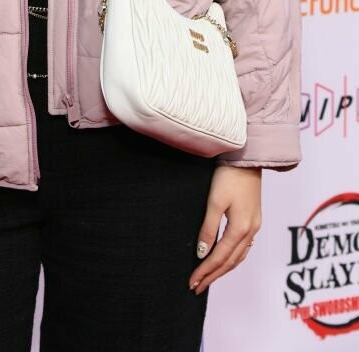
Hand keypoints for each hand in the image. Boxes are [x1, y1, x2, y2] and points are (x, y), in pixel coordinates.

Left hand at [188, 165, 261, 295]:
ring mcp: (254, 226)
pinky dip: (232, 258)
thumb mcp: (215, 201)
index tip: (192, 282)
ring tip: (209, 278)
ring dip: (223, 269)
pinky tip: (226, 259)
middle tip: (197, 287)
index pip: (219, 258)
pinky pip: (243, 247)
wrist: (248, 158)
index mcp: (240, 229)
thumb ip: (209, 228)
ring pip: (238, 256)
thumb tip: (202, 253)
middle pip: (230, 261)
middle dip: (213, 275)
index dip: (205, 272)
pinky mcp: (253, 219)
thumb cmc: (229, 177)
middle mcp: (250, 231)